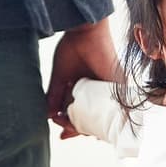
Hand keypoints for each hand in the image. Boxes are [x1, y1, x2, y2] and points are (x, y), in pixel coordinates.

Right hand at [47, 21, 120, 138]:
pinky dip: (100, 122)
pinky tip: (92, 131)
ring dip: (83, 126)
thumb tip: (49, 116)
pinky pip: (111, 111)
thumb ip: (55, 97)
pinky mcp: (116, 89)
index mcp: (88, 90)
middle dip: (76, 129)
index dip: (71, 126)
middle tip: (63, 134)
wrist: (85, 32)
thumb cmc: (74, 48)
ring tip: (68, 125)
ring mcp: (108, 93)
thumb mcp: (61, 78)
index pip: (82, 113)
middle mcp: (99, 93)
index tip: (61, 134)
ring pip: (99, 117)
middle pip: (91, 118)